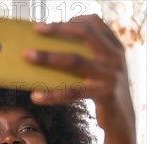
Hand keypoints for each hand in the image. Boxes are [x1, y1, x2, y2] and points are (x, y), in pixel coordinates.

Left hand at [25, 15, 132, 132]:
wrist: (121, 118)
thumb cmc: (102, 90)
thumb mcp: (100, 69)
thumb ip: (85, 57)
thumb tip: (45, 51)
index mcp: (114, 47)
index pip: (95, 23)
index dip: (73, 20)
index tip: (52, 22)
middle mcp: (114, 57)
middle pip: (85, 35)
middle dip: (58, 29)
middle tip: (36, 30)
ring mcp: (110, 75)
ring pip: (75, 61)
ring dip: (48, 57)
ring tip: (27, 56)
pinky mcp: (104, 94)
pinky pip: (72, 92)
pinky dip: (52, 94)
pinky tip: (35, 96)